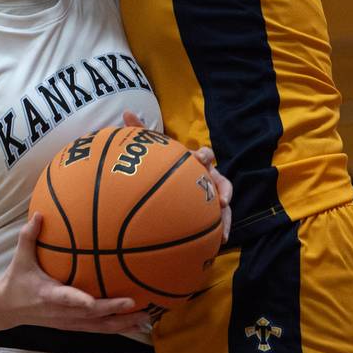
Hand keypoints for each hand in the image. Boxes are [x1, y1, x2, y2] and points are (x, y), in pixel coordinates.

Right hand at [0, 215, 149, 332]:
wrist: (7, 309)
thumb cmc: (16, 280)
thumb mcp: (20, 258)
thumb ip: (29, 236)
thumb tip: (38, 213)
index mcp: (48, 295)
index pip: (66, 299)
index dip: (80, 302)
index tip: (94, 302)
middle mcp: (61, 312)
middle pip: (91, 317)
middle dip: (114, 312)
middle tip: (137, 305)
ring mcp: (68, 322)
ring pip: (98, 328)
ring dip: (122, 324)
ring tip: (146, 318)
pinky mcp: (73, 326)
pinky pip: (97, 330)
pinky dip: (116, 328)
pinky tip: (134, 325)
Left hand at [122, 111, 232, 242]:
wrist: (168, 181)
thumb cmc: (163, 162)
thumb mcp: (154, 149)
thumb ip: (141, 131)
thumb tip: (126, 111)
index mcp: (195, 161)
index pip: (204, 155)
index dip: (203, 156)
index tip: (198, 159)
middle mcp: (208, 176)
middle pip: (220, 179)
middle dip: (222, 188)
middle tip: (221, 198)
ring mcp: (212, 194)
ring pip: (225, 203)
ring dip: (226, 215)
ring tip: (224, 230)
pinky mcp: (212, 211)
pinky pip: (220, 220)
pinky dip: (222, 229)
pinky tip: (220, 241)